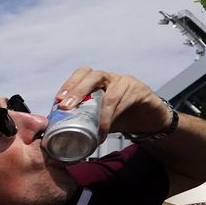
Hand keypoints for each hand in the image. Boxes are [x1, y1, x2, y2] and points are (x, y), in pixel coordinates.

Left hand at [53, 67, 170, 138]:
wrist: (147, 120)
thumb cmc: (119, 117)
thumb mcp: (97, 117)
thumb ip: (81, 119)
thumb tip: (58, 130)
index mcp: (98, 81)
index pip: (82, 74)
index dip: (69, 84)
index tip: (58, 100)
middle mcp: (111, 78)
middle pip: (94, 75)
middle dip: (78, 90)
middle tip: (66, 106)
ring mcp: (127, 82)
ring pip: (111, 93)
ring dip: (100, 112)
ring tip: (91, 129)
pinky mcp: (141, 91)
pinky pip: (126, 102)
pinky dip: (113, 117)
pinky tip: (105, 130)